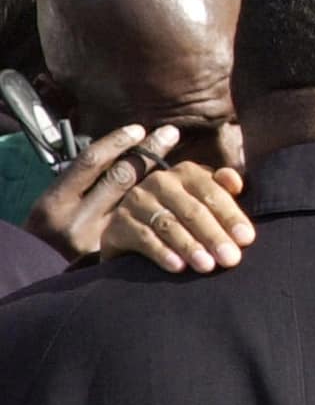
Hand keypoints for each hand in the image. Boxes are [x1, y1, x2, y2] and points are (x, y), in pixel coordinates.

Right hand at [23, 124, 180, 260]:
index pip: (89, 162)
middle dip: (147, 153)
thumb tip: (121, 153)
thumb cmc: (50, 235)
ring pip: (136, 205)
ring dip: (165, 187)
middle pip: (118, 178)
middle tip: (171, 133)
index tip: (139, 128)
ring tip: (187, 171)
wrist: (37, 277)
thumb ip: (85, 185)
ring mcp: (95, 239)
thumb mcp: (58, 204)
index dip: (115, 142)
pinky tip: (182, 210)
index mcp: (56, 200)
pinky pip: (143, 235)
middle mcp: (75, 218)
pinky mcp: (112, 258)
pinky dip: (163, 219)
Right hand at [100, 160, 253, 272]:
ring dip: (190, 246)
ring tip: (207, 266)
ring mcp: (136, 201)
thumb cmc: (186, 218)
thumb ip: (224, 191)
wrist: (136, 235)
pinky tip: (177, 267)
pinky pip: (143, 238)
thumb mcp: (206, 201)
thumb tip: (236, 182)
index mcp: (187, 172)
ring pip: (169, 225)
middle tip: (231, 259)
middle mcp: (160, 182)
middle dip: (214, 236)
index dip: (231, 216)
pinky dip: (162, 253)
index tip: (247, 239)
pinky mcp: (118, 224)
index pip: (212, 193)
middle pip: (192, 210)